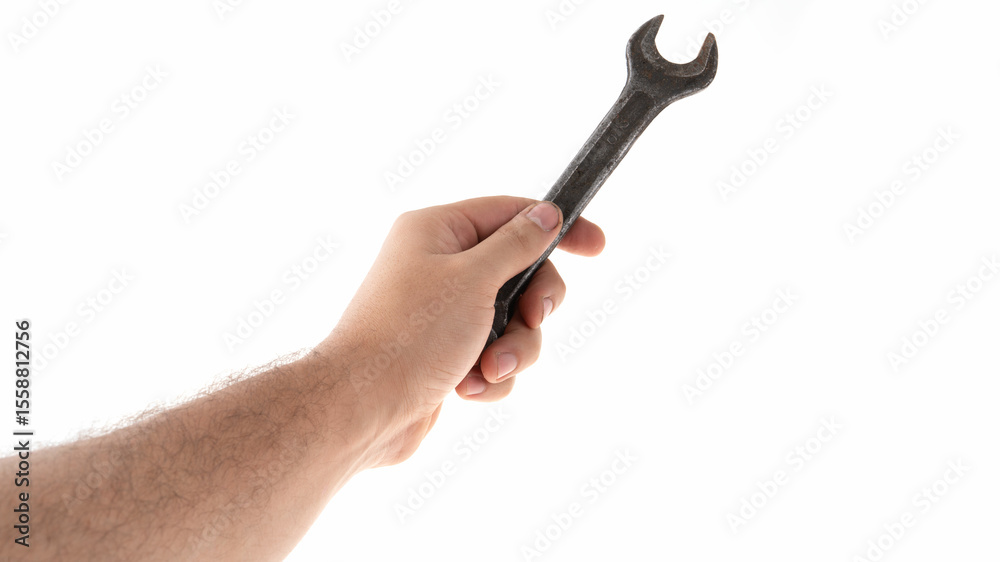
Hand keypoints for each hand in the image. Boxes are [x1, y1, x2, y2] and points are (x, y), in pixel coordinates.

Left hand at [321, 197, 604, 465]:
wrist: (362, 409)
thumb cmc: (409, 335)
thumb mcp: (473, 279)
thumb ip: (517, 245)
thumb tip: (546, 214)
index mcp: (438, 231)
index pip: (512, 214)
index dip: (558, 229)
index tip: (597, 247)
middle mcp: (439, 266)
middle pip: (520, 273)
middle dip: (532, 308)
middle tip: (533, 319)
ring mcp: (443, 313)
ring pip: (513, 322)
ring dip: (512, 349)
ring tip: (488, 370)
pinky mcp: (447, 355)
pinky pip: (494, 356)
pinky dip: (490, 376)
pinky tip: (467, 391)